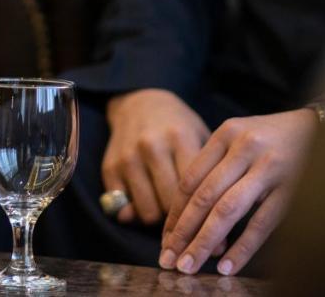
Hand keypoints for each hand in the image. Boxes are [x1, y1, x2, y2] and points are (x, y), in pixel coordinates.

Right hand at [102, 89, 210, 225]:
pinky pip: (123, 208)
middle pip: (171, 204)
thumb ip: (207, 175)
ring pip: (147, 210)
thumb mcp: (201, 138)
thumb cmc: (180, 127)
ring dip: (159, 217)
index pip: (195, 189)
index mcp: (180, 137)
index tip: (213, 221)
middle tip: (189, 216)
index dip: (206, 210)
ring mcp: (128, 157)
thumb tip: (214, 222)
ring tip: (169, 209)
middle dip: (182, 217)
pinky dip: (136, 213)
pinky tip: (148, 203)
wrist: (140, 103)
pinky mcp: (110, 168)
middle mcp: (152, 147)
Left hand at [159, 108, 315, 276]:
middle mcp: (244, 147)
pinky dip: (242, 247)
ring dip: (205, 242)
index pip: (190, 179)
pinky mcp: (292, 188)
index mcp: (225, 134)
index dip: (175, 213)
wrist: (321, 127)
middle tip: (169, 260)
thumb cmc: (272, 138)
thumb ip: (215, 167)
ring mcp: (269, 167)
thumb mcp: (239, 139)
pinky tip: (227, 266)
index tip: (166, 239)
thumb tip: (188, 218)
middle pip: (204, 196)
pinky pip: (261, 223)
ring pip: (227, 210)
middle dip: (183, 232)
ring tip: (189, 266)